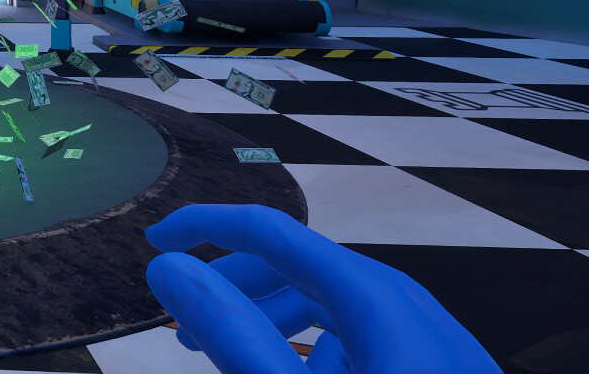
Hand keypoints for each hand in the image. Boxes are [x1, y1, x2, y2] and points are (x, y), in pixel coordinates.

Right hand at [145, 203, 500, 373]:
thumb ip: (233, 335)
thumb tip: (176, 275)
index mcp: (380, 304)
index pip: (275, 233)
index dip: (207, 229)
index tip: (158, 245)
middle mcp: (412, 315)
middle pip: (303, 269)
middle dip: (235, 287)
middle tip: (183, 323)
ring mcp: (430, 352)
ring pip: (335, 311)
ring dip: (272, 325)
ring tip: (235, 361)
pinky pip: (367, 349)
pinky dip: (317, 359)